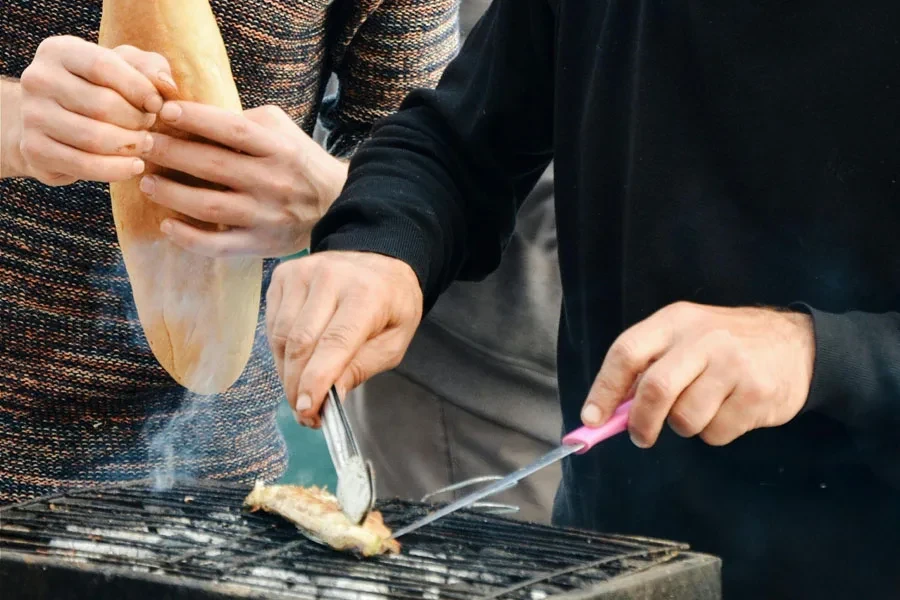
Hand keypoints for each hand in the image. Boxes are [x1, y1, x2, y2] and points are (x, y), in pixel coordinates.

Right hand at [12, 35, 173, 184]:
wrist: (53, 122)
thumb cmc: (100, 89)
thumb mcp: (126, 68)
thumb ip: (150, 68)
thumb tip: (167, 86)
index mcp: (58, 51)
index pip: (103, 66)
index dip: (138, 88)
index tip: (157, 104)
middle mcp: (38, 79)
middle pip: (102, 105)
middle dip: (136, 120)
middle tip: (149, 127)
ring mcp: (31, 115)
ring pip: (94, 138)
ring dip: (130, 146)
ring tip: (145, 144)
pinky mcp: (34, 149)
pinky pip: (84, 165)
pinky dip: (117, 170)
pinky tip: (134, 166)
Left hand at [140, 101, 348, 257]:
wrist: (335, 204)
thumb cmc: (299, 162)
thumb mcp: (282, 130)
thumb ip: (246, 121)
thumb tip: (194, 116)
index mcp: (278, 149)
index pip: (232, 130)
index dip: (196, 119)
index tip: (164, 112)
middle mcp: (272, 182)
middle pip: (213, 166)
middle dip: (171, 153)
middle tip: (142, 145)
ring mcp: (265, 216)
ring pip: (209, 207)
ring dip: (172, 194)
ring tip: (147, 183)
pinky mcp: (260, 244)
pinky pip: (219, 245)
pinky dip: (189, 238)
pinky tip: (167, 225)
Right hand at [266, 251, 422, 426]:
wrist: (380, 262)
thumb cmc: (391, 305)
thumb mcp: (393, 342)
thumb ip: (361, 367)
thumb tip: (330, 396)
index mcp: (366, 294)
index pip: (334, 343)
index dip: (316, 380)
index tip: (307, 410)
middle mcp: (331, 277)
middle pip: (301, 342)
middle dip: (298, 385)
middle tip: (305, 413)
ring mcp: (303, 272)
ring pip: (281, 335)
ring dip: (287, 372)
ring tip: (302, 391)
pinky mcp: (284, 275)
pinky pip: (273, 324)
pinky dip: (281, 351)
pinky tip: (296, 361)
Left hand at [581, 302, 815, 446]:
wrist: (798, 344)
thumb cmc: (726, 347)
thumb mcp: (685, 340)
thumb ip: (647, 368)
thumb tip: (606, 412)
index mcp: (675, 321)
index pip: (627, 352)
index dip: (604, 389)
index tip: (592, 419)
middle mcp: (702, 338)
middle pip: (655, 389)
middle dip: (641, 422)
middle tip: (641, 436)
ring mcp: (732, 364)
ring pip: (685, 418)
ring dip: (686, 426)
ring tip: (704, 408)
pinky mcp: (757, 392)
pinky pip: (717, 433)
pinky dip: (715, 433)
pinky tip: (732, 410)